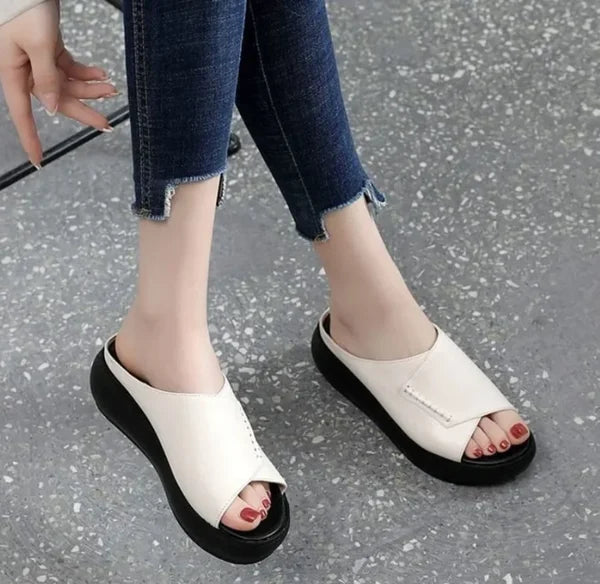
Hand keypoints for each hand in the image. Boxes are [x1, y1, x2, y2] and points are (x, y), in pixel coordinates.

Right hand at [0, 0, 117, 166]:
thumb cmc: (23, 6)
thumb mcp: (38, 45)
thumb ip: (47, 78)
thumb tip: (53, 109)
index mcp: (13, 73)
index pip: (23, 115)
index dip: (31, 139)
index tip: (39, 161)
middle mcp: (25, 70)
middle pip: (57, 101)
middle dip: (83, 111)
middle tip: (107, 124)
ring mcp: (37, 60)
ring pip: (67, 85)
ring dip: (90, 89)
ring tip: (111, 89)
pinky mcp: (49, 48)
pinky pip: (70, 68)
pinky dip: (87, 73)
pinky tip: (102, 74)